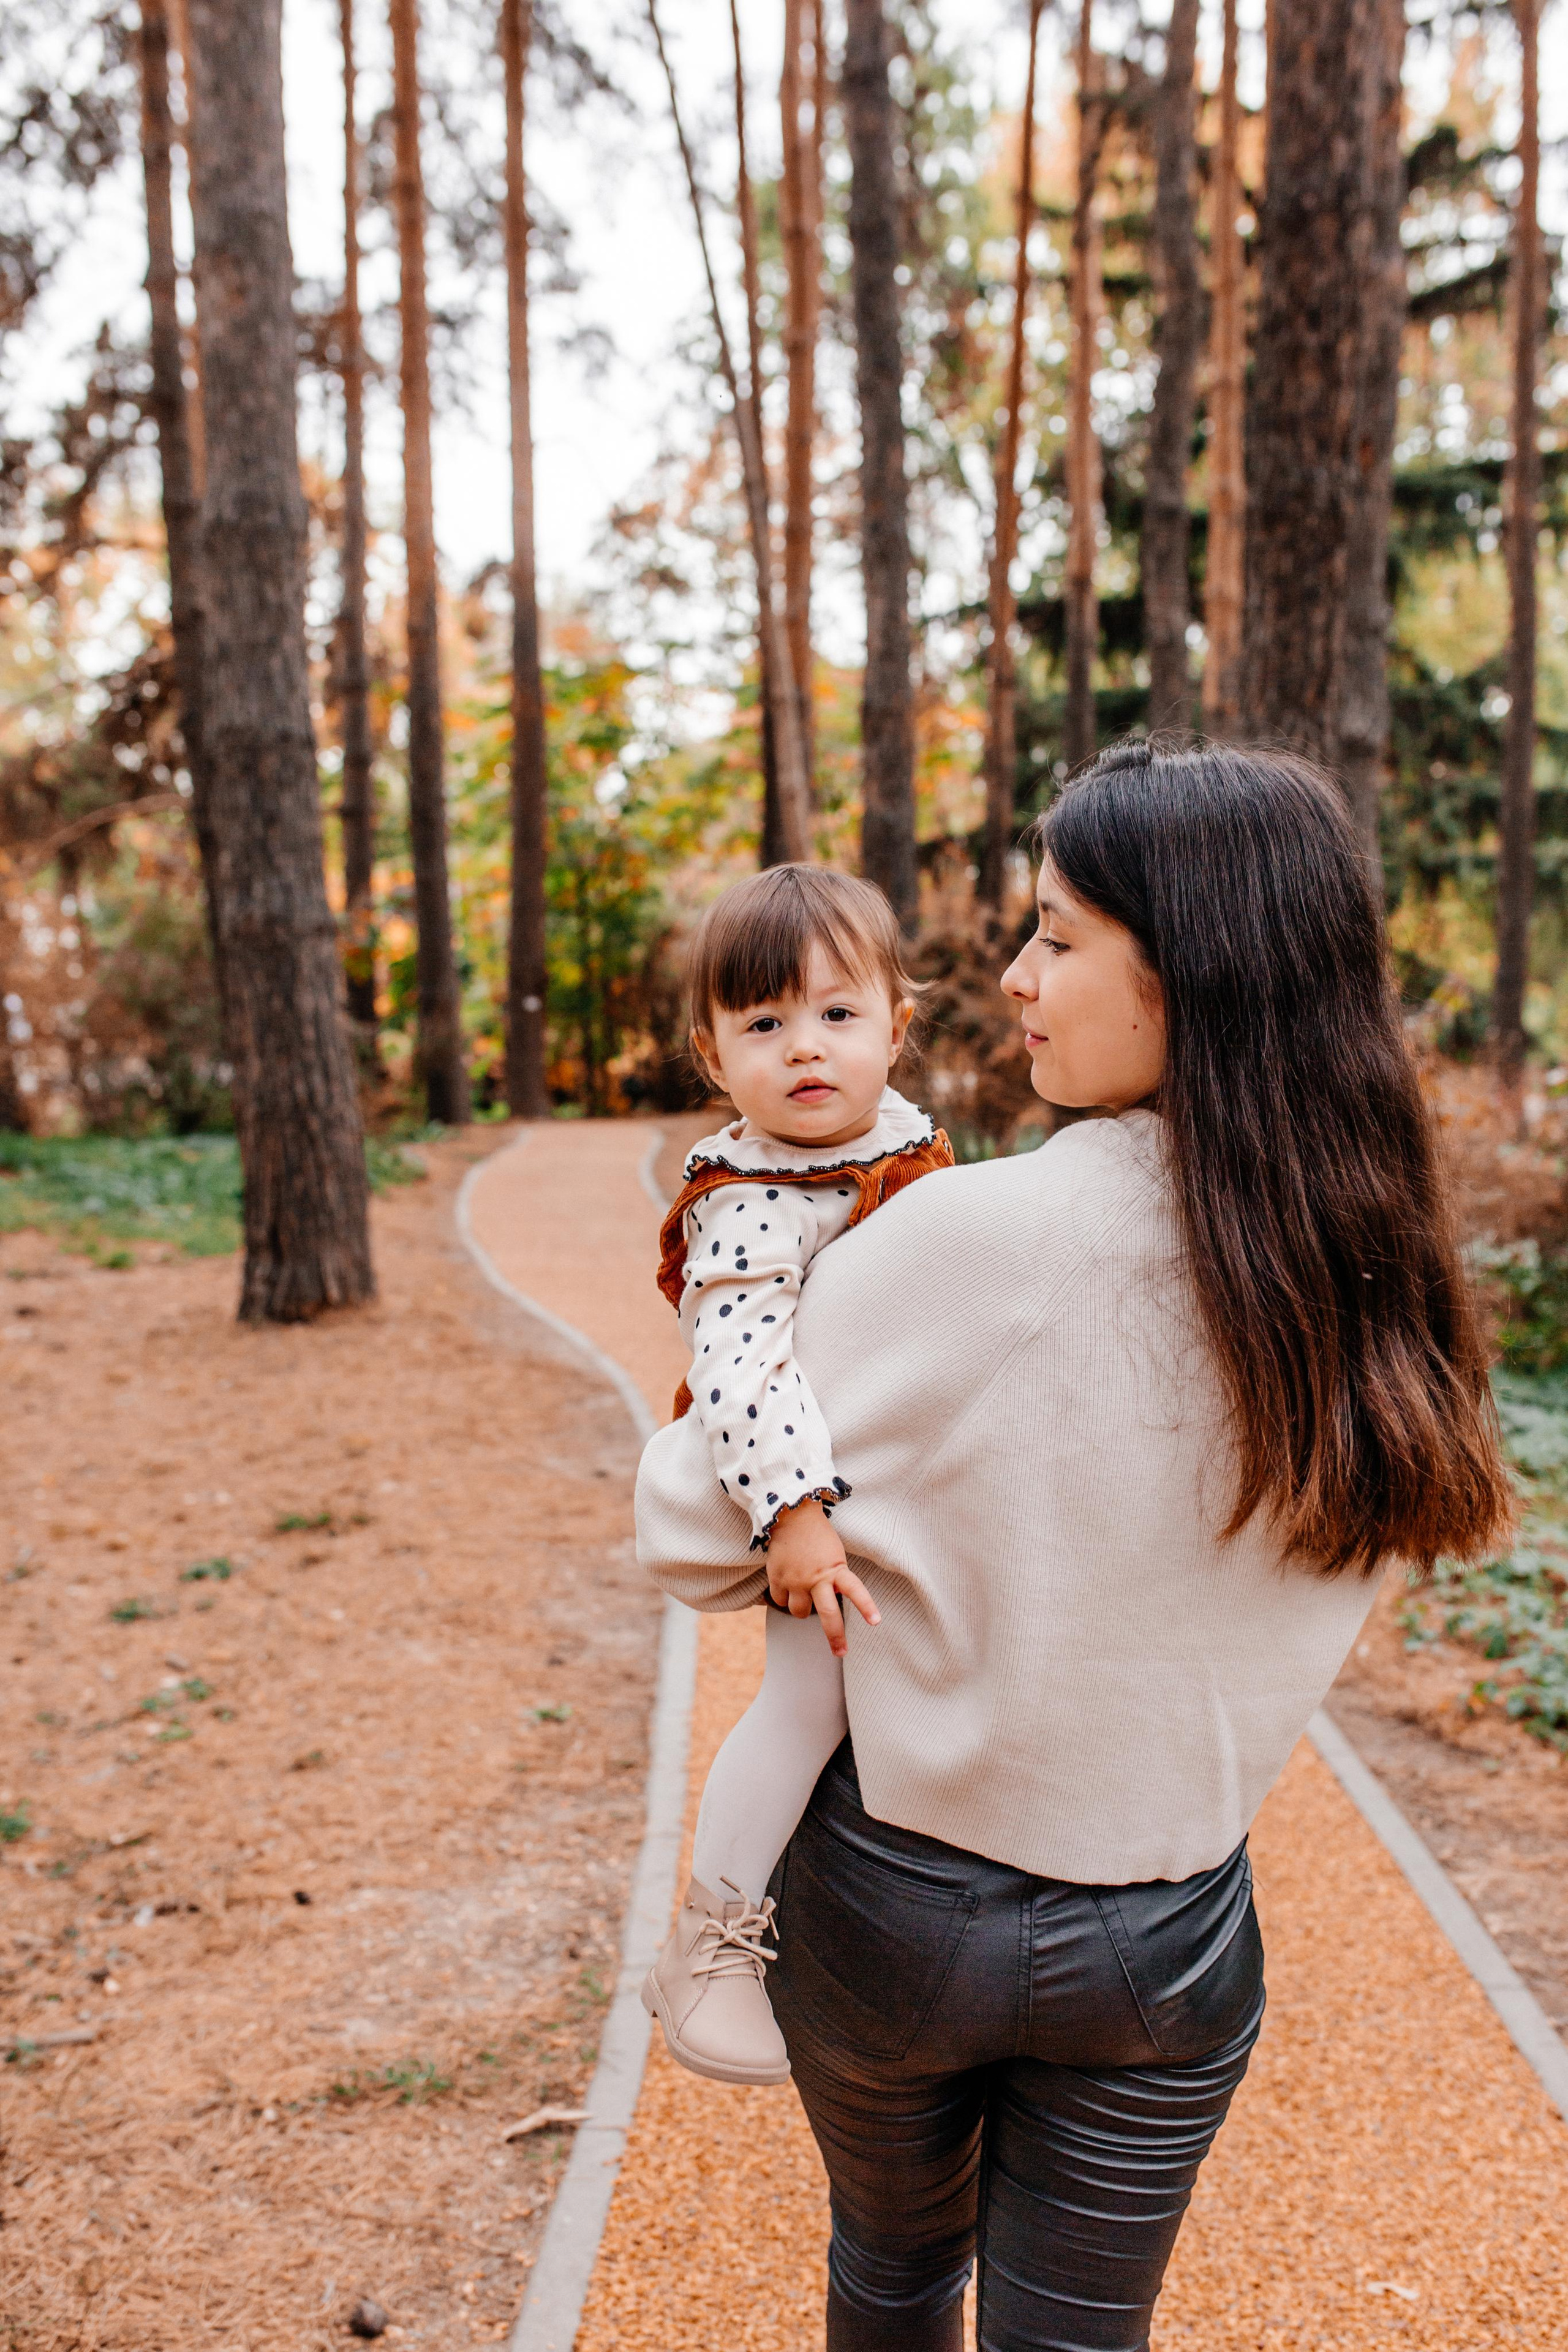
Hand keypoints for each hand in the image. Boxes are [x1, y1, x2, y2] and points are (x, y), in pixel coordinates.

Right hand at [765, 1498, 879, 1658]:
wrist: (791, 1515)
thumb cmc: (817, 1535)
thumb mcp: (834, 1553)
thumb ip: (835, 1576)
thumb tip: (833, 1599)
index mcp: (836, 1569)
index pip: (856, 1590)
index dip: (866, 1606)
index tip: (876, 1622)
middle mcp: (816, 1578)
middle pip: (827, 1615)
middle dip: (835, 1636)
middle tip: (841, 1651)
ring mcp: (796, 1580)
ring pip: (799, 1613)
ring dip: (801, 1609)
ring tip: (803, 1595)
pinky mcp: (777, 1578)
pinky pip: (780, 1601)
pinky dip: (783, 1597)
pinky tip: (786, 1586)